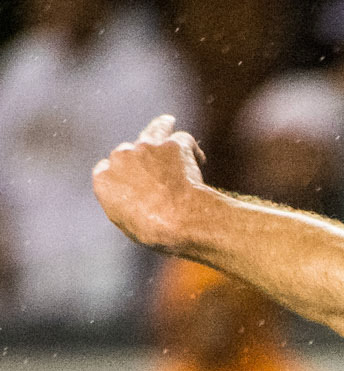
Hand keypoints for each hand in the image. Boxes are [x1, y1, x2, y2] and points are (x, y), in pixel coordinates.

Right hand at [93, 115, 207, 251]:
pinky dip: (191, 149)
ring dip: (161, 127)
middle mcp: (120, 157)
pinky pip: (182, 139)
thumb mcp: (129, 227)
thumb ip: (123, 206)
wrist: (180, 222)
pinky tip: (199, 157)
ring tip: (168, 123)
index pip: (108, 170)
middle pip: (130, 152)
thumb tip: (130, 203)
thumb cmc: (156, 233)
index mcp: (103, 180)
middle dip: (141, 160)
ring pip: (153, 131)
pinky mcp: (171, 145)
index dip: (122, 176)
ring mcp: (145, 147)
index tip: (132, 183)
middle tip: (158, 174)